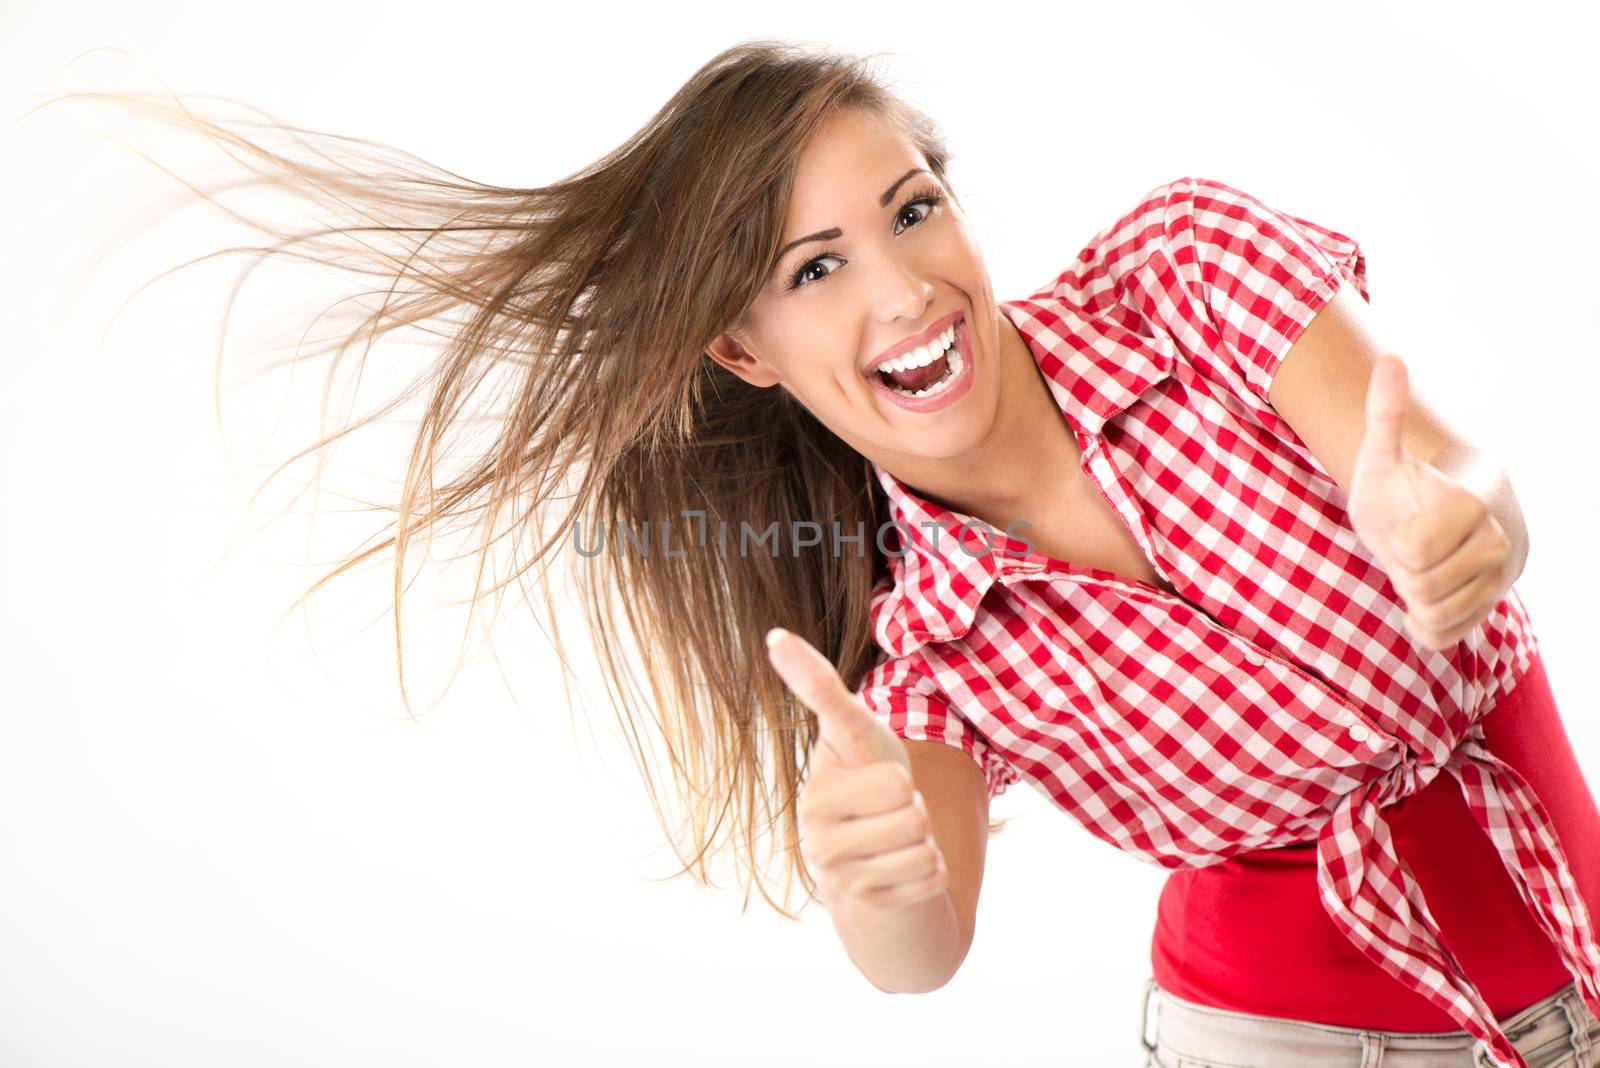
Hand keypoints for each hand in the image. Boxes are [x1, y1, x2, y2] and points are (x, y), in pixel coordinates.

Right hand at [766, 627, 947, 910]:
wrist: (872, 857)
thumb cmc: (866, 779)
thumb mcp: (853, 732)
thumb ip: (819, 686)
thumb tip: (773, 634)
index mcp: (815, 795)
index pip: (893, 781)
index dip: (898, 777)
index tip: (879, 779)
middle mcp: (817, 842)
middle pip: (912, 814)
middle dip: (915, 809)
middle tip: (889, 812)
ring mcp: (842, 881)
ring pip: (922, 847)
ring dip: (924, 841)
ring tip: (895, 838)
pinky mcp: (871, 907)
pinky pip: (931, 875)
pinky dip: (930, 870)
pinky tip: (902, 868)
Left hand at [1346, 354, 1512, 651]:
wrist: (1429, 516)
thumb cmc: (1401, 485)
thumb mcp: (1381, 454)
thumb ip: (1386, 411)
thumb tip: (1390, 358)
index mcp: (1475, 501)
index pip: (1417, 548)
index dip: (1396, 542)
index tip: (1403, 524)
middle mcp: (1499, 541)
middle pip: (1422, 584)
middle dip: (1400, 569)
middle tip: (1406, 546)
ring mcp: (1498, 578)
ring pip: (1434, 613)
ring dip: (1410, 596)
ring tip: (1416, 566)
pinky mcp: (1490, 609)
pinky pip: (1442, 637)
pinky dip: (1421, 624)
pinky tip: (1423, 596)